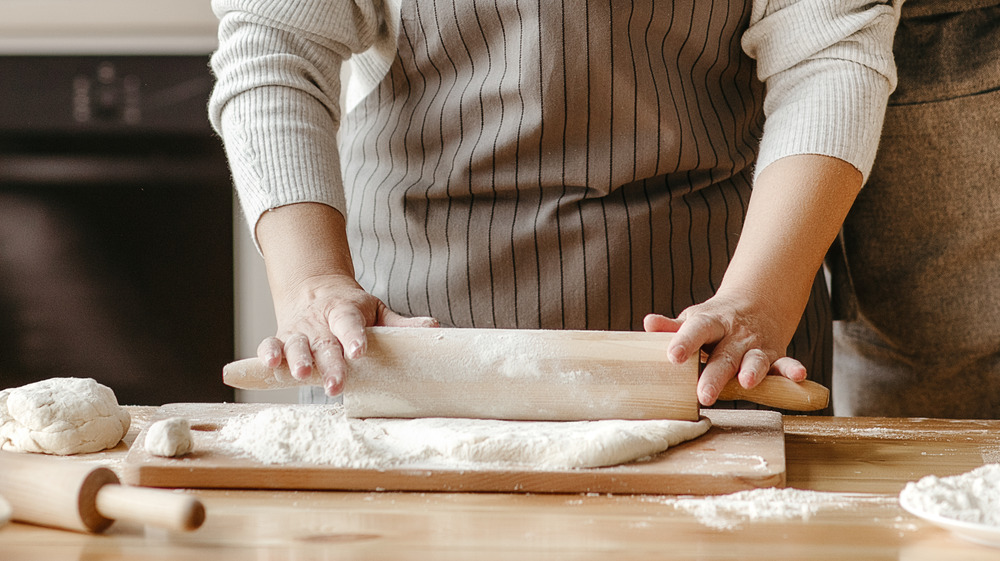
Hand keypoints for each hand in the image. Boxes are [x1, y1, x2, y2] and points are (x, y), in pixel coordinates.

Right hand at [259, 272, 436, 395]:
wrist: (314, 291)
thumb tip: (434, 327)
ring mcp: (299, 331)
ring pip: (296, 345)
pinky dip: (267, 354)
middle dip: (328, 364)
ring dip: (297, 360)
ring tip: (301, 375)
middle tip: (335, 385)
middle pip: (324, 343)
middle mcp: (320, 322)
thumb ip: (400, 324)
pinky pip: (270, 345)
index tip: (359, 351)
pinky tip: (269, 366)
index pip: (350, 323)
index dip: (354, 337)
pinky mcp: (282, 339)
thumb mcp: (376, 310)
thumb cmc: (353, 309)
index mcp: (345, 312)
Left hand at [645, 154, 860, 406]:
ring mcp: (755, 346)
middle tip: (703, 395)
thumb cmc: (715, 320)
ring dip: (752, 371)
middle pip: (723, 355)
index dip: (684, 342)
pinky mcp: (775, 355)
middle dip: (714, 375)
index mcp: (710, 323)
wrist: (757, 302)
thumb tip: (648, 324)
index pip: (696, 330)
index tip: (672, 356)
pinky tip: (799, 376)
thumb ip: (673, 327)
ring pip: (754, 359)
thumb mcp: (694, 319)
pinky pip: (785, 363)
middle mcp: (734, 335)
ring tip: (746, 383)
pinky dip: (792, 370)